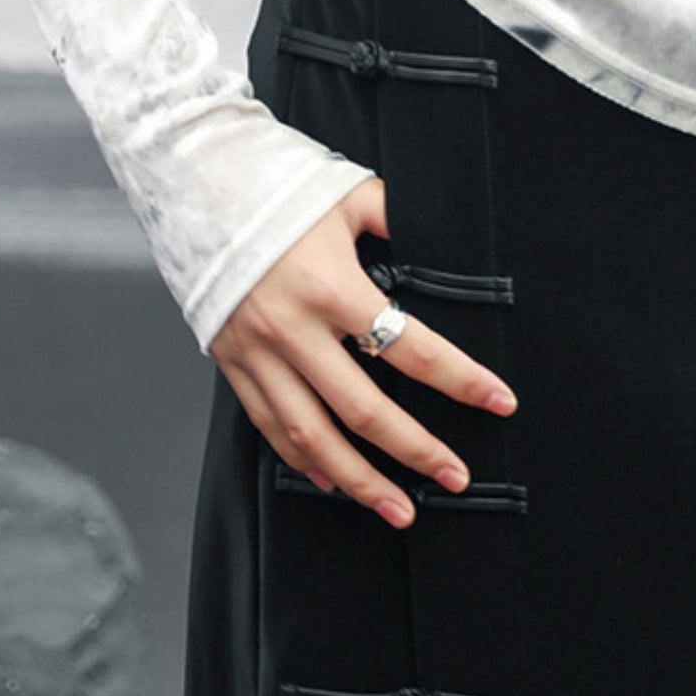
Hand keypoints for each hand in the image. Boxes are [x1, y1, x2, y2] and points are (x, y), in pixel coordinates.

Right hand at [211, 176, 517, 526]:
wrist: (196, 186)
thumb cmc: (279, 188)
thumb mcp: (347, 192)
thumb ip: (395, 217)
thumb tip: (441, 235)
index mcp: (332, 286)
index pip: (411, 347)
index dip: (461, 380)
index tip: (499, 401)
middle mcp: (294, 328)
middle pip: (365, 410)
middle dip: (417, 450)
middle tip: (455, 476)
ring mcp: (259, 352)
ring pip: (314, 437)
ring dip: (360, 481)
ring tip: (400, 510)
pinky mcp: (232, 363)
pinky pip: (270, 426)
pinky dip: (305, 460)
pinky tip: (334, 480)